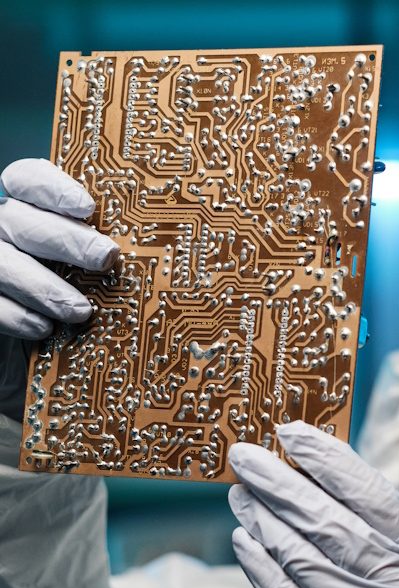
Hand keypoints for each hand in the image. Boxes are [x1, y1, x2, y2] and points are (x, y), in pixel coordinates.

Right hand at [0, 158, 118, 424]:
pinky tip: (44, 329)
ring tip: (80, 310)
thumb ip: (101, 260)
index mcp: (30, 214)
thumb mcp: (92, 279)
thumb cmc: (78, 312)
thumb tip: (154, 258)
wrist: (38, 366)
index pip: (26, 181)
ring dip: (43, 285)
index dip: (53, 188)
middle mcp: (5, 235)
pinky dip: (15, 316)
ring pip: (2, 262)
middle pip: (22, 220)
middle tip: (106, 257)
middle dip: (66, 239)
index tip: (89, 208)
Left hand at [228, 420, 398, 587]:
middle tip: (246, 457)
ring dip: (261, 518)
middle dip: (280, 483)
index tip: (291, 433)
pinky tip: (245, 537)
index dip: (326, 458)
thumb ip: (374, 517)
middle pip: (327, 523)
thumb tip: (310, 466)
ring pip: (298, 557)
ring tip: (240, 492)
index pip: (369, 494)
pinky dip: (259, 563)